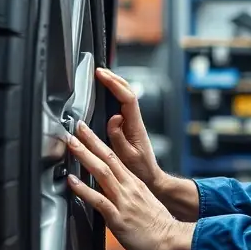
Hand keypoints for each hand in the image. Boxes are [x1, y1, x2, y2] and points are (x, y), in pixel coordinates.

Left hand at [66, 121, 192, 249]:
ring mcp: (124, 201)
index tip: (87, 132)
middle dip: (90, 141)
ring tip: (71, 144)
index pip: (115, 158)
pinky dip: (84, 189)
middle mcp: (129, 188)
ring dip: (85, 156)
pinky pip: (98, 200)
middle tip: (76, 128)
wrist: (172, 240)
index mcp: (135, 184)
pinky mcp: (118, 218)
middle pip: (108, 158)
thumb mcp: (145, 203)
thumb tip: (119, 194)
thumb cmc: (159, 227)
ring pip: (102, 172)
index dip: (100, 143)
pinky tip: (72, 181)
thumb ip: (130, 196)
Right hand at [96, 68, 163, 188]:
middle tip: (99, 71)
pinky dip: (115, 95)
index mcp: (135, 126)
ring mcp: (134, 123)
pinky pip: (123, 105)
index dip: (114, 84)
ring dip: (115, 85)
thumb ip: (118, 136)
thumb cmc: (140, 170)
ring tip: (102, 77)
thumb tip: (115, 117)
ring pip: (126, 97)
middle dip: (114, 79)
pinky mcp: (130, 127)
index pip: (127, 98)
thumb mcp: (127, 156)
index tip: (101, 75)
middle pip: (128, 92)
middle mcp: (136, 121)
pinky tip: (108, 93)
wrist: (151, 178)